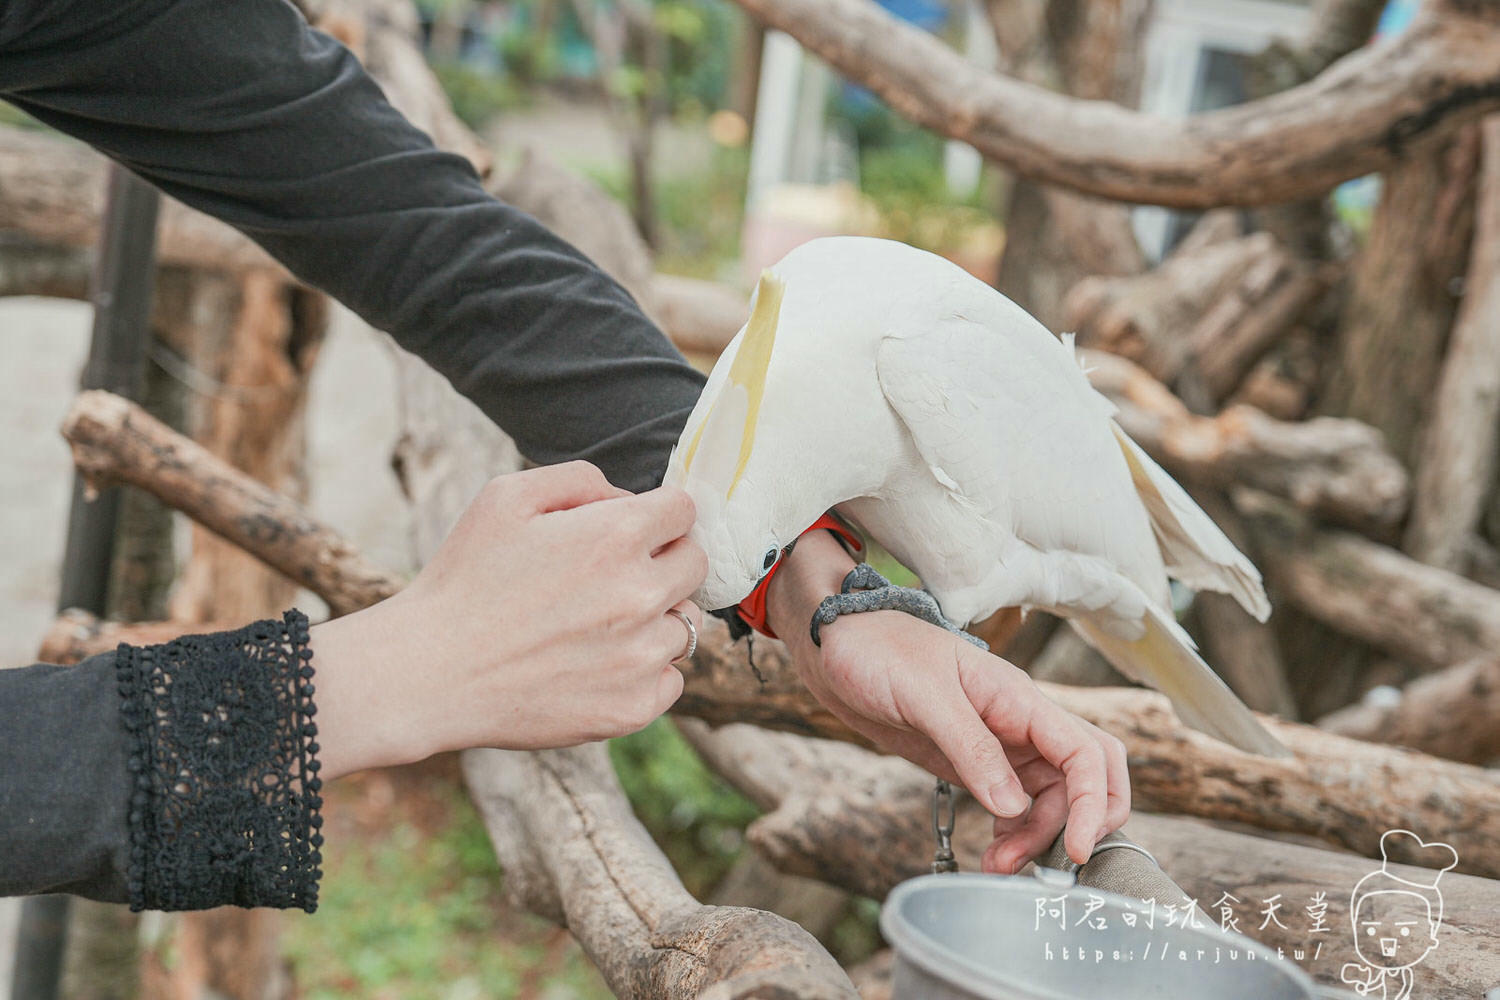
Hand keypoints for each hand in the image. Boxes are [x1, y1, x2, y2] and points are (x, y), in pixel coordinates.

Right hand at [310, 461, 705, 778]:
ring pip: (684, 624)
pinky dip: (645, 671)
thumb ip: (580, 481)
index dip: (660, 515)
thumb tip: (627, 499)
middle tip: (615, 576)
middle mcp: (642, 595)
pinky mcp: (633, 707)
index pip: (685, 511)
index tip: (638, 529)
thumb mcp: (507, 497)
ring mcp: (641, 657)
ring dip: (653, 619)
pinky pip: (671, 679)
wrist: (429, 672)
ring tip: (594, 626)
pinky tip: (597, 664)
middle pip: (696, 564)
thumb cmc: (464, 579)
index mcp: (618, 536)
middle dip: (665, 561)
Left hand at [766, 531, 1129, 869]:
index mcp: (1018, 698)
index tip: (1075, 849)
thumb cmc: (878, 650)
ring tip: (997, 866)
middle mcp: (1019, 721)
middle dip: (1076, 824)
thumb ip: (969, 746)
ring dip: (1038, 837)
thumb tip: (1012, 806)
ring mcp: (999, 742)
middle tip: (1037, 866)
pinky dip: (1014, 832)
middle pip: (1083, 778)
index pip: (1086, 751)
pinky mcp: (972, 760)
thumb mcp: (923, 695)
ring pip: (1051, 796)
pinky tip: (993, 852)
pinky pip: (1015, 801)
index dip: (1093, 803)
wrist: (836, 645)